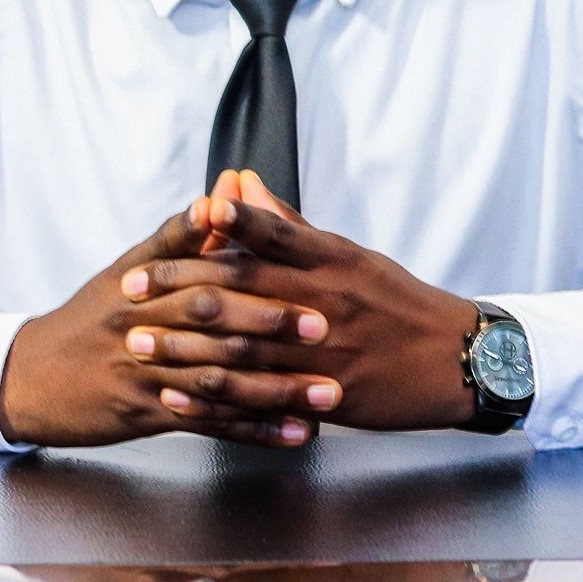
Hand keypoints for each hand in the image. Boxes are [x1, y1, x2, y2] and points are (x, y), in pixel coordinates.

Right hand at [0, 197, 341, 447]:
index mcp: (145, 282)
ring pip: (219, 380)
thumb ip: (184, 234)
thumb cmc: (92, 317)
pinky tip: (294, 434)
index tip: (304, 278)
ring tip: (327, 394)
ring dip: (278, 390)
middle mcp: (144, 325)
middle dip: (272, 327)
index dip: (256, 275)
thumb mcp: (129, 268)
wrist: (30, 376)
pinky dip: (255, 431)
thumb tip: (226, 189)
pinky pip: (209, 425)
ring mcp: (145, 374)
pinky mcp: (146, 415)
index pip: (205, 273)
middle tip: (324, 329)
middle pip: (213, 325)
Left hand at [120, 174, 479, 431]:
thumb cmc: (394, 300)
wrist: (452, 359)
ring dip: (184, 345)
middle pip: (244, 288)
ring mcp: (323, 352)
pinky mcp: (322, 397)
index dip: (224, 225)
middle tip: (130, 286)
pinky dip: (214, 398)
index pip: (272, 233)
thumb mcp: (347, 254)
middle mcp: (324, 302)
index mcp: (331, 261)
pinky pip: (259, 399)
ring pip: (243, 346)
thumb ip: (288, 224)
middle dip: (181, 286)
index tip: (181, 219)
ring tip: (136, 341)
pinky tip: (175, 396)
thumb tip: (240, 182)